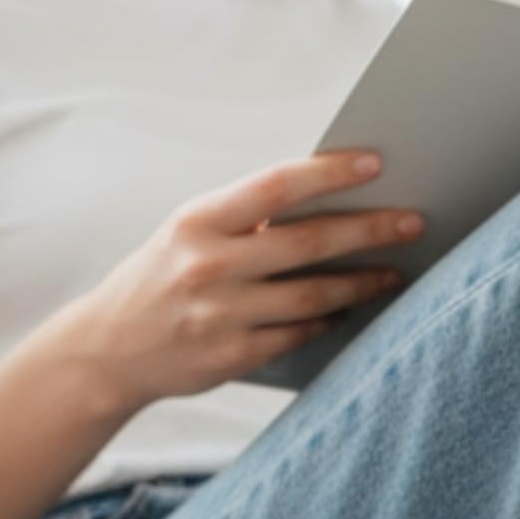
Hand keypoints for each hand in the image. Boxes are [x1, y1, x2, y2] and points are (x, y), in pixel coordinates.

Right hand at [67, 149, 426, 417]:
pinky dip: (329, 320)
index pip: (275, 187)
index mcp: (198, 221)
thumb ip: (246, 220)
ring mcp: (220, 314)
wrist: (106, 349)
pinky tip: (350, 310)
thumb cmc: (160, 279)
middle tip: (413, 221)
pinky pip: (299, 333)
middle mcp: (208, 265)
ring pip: (314, 295)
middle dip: (370, 230)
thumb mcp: (188, 234)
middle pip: (308, 243)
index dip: (329, 173)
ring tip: (394, 272)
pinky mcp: (232, 355)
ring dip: (363, 282)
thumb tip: (330, 201)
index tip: (375, 163)